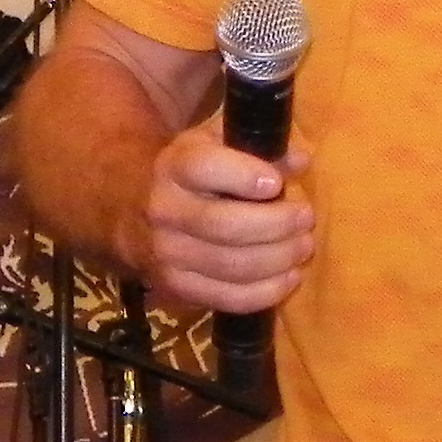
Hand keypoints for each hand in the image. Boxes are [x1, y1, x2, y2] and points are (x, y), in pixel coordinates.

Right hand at [136, 130, 313, 314]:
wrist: (136, 210)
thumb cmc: (196, 172)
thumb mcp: (219, 143)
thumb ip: (260, 146)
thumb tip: (300, 160)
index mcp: (176, 165)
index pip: (204, 168)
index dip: (243, 176)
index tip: (275, 183)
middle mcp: (164, 209)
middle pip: (223, 224)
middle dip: (275, 225)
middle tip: (306, 219)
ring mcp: (166, 254)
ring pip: (229, 266)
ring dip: (277, 260)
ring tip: (303, 247)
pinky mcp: (176, 288)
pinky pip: (226, 298)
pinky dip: (265, 292)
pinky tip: (289, 278)